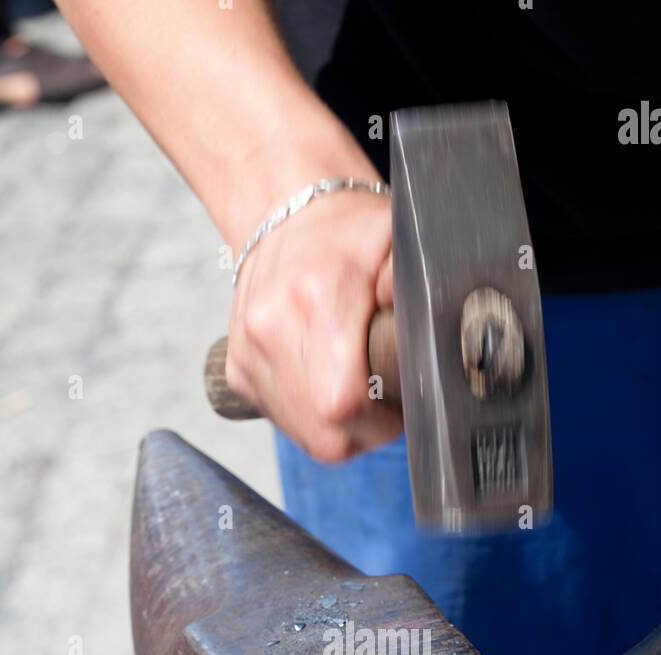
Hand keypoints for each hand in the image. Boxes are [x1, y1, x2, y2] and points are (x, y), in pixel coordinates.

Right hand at [224, 186, 400, 462]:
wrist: (286, 213)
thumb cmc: (348, 234)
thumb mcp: (398, 242)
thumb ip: (414, 285)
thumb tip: (421, 327)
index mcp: (315, 299)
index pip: (345, 405)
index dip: (381, 418)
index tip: (395, 396)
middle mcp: (270, 328)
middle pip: (325, 434)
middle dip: (364, 429)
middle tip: (380, 394)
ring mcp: (248, 354)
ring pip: (306, 435)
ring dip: (339, 426)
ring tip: (355, 382)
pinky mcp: (238, 371)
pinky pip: (285, 421)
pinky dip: (312, 414)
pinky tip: (325, 378)